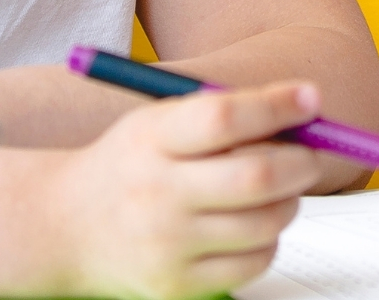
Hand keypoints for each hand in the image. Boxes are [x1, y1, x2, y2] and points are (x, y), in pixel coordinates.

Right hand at [41, 80, 322, 299]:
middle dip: (301, 161)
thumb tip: (305, 108)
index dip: (276, 105)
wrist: (66, 225)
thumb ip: (225, 111)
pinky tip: (255, 222)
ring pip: (263, 222)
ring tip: (281, 187)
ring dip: (290, 201)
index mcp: (153, 138)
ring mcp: (166, 245)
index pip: (224, 118)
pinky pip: (252, 263)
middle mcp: (157, 193)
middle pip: (254, 176)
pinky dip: (269, 239)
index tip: (311, 98)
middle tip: (312, 153)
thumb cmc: (131, 161)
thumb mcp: (161, 120)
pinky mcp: (175, 285)